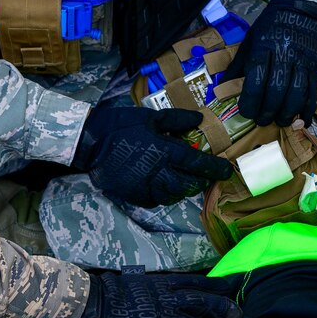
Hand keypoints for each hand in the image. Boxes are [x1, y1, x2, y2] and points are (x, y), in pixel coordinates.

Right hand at [73, 102, 233, 206]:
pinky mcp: (133, 195)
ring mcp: (144, 186)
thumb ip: (176, 120)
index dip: (214, 169)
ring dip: (182, 189)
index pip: (196, 163)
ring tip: (184, 181)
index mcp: (163, 150)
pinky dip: (164, 196)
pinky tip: (163, 186)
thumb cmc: (120, 125)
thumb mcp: (150, 116)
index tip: (226, 171)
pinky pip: (155, 200)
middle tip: (203, 177)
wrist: (89, 142)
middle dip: (199, 182)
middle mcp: (157, 172)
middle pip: (187, 184)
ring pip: (172, 195)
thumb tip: (199, 120)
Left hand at [228, 0, 316, 125]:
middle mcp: (284, 55)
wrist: (301, 7)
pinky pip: (313, 92)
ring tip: (280, 122)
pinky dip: (307, 109)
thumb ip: (239, 64)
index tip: (246, 112)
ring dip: (287, 112)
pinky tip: (301, 120)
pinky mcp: (316, 66)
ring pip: (296, 93)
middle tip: (262, 121)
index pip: (256, 79)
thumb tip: (223, 85)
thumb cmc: (270, 26)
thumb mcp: (250, 39)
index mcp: (264, 48)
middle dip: (268, 111)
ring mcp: (302, 61)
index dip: (250, 100)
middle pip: (276, 90)